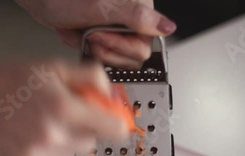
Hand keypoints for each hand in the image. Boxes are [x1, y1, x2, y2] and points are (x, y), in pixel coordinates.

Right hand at [0, 60, 128, 155]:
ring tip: (39, 124)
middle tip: (66, 115)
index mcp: (64, 110)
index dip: (117, 125)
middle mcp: (53, 138)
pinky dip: (42, 152)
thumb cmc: (5, 81)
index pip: (113, 130)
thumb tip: (111, 94)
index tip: (114, 122)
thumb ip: (89, 78)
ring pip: (69, 155)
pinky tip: (25, 136)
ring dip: (63, 141)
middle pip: (91, 143)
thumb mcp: (52, 67)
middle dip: (85, 130)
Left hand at [17, 0, 176, 68]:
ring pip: (116, 57)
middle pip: (132, 55)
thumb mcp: (101, 8)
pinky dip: (86, 47)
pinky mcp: (105, 34)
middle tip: (91, 35)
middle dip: (107, 48)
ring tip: (83, 33)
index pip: (144, 46)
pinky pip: (102, 54)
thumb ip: (136, 17)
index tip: (100, 35)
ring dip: (94, 48)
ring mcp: (118, 27)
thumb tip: (166, 27)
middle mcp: (132, 18)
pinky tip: (77, 34)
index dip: (120, 46)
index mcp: (139, 8)